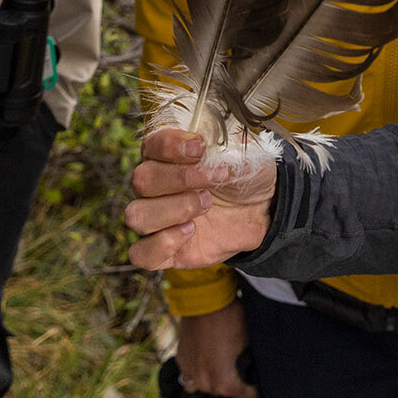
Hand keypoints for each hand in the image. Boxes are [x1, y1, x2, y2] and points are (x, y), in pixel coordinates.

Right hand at [125, 128, 276, 270]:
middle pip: (141, 180)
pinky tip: (190, 232)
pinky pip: (141, 253)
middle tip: (215, 179)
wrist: (261, 210)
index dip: (171, 146)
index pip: (151, 145)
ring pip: (136, 215)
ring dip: (173, 209)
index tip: (200, 148)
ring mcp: (156, 219)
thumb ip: (225, 144)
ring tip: (206, 205)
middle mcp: (153, 186)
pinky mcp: (164, 250)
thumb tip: (213, 146)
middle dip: (181, 179)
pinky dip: (162, 244)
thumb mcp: (243, 153)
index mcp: (167, 156)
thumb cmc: (244, 175)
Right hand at [175, 301, 260, 397]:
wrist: (204, 300)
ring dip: (212, 381)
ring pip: (203, 386)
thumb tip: (251, 363)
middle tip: (241, 375)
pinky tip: (205, 361)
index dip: (252, 392)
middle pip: (221, 391)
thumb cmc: (230, 319)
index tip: (258, 390)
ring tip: (220, 370)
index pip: (242, 394)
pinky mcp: (181, 359)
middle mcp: (204, 381)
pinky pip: (189, 374)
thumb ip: (247, 358)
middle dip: (232, 385)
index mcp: (223, 381)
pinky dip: (197, 371)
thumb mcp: (247, 340)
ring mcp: (189, 371)